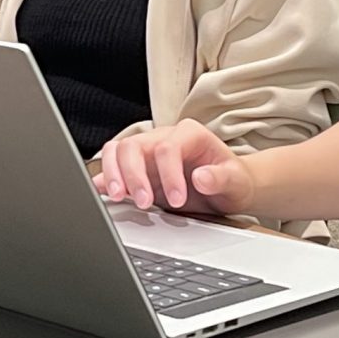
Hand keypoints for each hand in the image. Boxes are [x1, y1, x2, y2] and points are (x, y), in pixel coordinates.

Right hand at [94, 119, 253, 213]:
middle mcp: (164, 138)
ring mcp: (148, 151)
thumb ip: (220, 178)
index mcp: (189, 134)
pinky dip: (105, 178)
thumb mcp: (236, 182)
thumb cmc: (231, 181)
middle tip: (144, 203)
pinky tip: (103, 192)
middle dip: (134, 176)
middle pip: (135, 145)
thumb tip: (200, 177)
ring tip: (118, 197)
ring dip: (114, 174)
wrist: (227, 189)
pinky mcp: (138, 168)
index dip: (168, 175)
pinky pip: (114, 165)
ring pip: (118, 151)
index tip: (177, 200)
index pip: (167, 147)